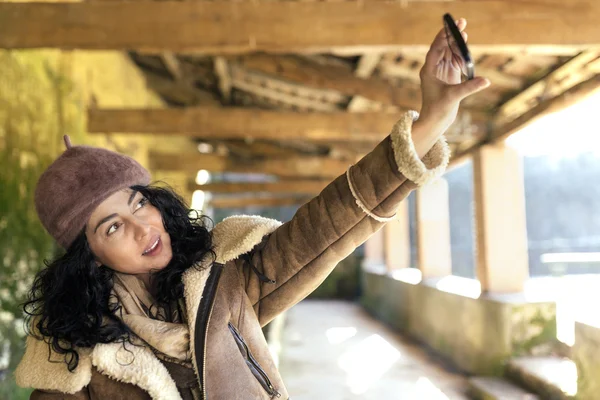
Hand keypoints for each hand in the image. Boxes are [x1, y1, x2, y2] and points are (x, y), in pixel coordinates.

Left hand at [417, 18, 490, 137]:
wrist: (435, 121)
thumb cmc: (438, 110)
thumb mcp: (453, 97)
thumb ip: (469, 87)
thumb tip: (486, 81)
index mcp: (429, 70)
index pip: (435, 49)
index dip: (443, 37)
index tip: (450, 26)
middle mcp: (434, 69)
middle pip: (443, 47)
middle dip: (451, 35)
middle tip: (461, 22)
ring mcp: (442, 72)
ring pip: (450, 53)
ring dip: (457, 43)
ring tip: (464, 31)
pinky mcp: (450, 77)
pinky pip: (455, 61)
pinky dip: (461, 55)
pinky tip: (465, 47)